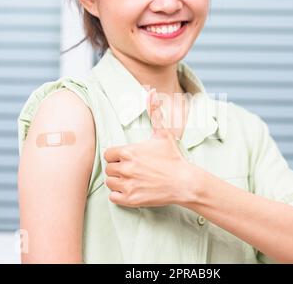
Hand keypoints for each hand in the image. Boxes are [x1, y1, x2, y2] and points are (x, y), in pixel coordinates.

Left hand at [103, 89, 196, 207]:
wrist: (184, 182)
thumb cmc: (173, 157)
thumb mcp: (163, 134)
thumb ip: (154, 113)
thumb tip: (151, 92)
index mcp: (129, 152)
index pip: (108, 154)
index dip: (116, 156)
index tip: (127, 158)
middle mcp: (126, 168)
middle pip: (109, 168)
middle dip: (117, 168)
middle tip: (131, 169)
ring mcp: (128, 185)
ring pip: (110, 182)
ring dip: (117, 181)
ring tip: (131, 179)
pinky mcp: (131, 199)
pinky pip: (113, 197)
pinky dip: (119, 195)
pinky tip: (130, 189)